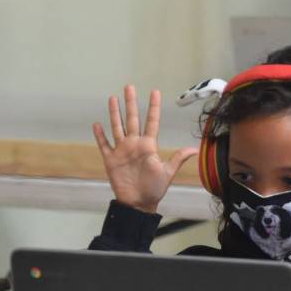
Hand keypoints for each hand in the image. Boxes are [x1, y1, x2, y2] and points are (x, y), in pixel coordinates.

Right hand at [92, 85, 198, 213]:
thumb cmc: (155, 189)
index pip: (151, 121)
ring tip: (113, 98)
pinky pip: (104, 145)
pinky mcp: (111, 160)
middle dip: (130, 103)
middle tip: (129, 86)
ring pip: (117, 127)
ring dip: (114, 113)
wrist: (138, 203)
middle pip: (132, 119)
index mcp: (149, 145)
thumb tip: (194, 150)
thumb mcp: (167, 173)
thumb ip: (177, 159)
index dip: (153, 107)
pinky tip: (96, 124)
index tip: (155, 91)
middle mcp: (135, 144)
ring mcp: (122, 150)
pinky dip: (100, 135)